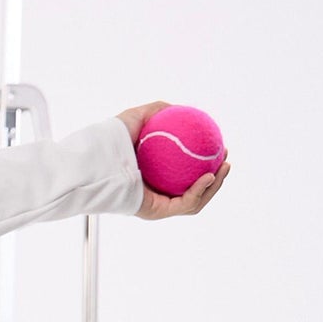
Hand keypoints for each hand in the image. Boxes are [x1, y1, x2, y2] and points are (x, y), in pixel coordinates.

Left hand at [118, 101, 230, 217]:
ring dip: (215, 187)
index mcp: (154, 176)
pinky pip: (184, 204)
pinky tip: (209, 176)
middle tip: (226, 161)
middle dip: (216, 179)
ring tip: (224, 168)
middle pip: (194, 190)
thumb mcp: (138, 116)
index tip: (219, 148)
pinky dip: (200, 192)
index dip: (206, 164)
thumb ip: (159, 111)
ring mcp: (156, 204)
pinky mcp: (154, 212)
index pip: (185, 173)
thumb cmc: (110, 139)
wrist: (95, 158)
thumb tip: (179, 109)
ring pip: (194, 201)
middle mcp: (155, 192)